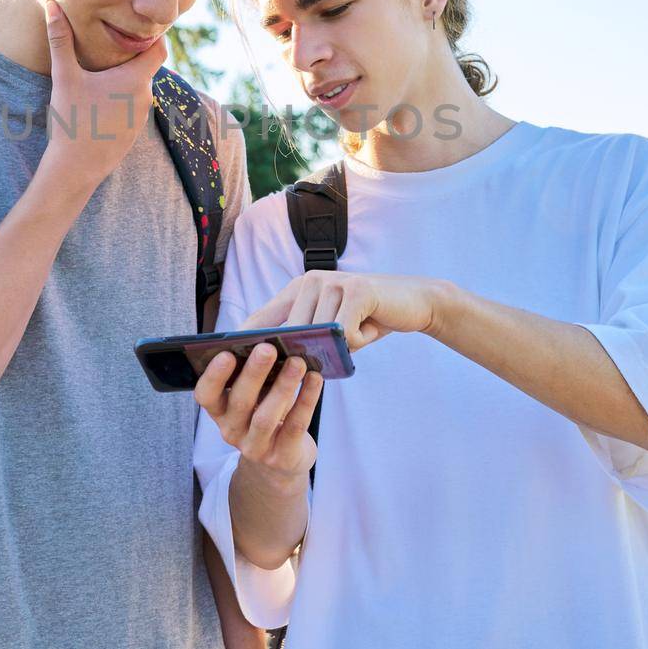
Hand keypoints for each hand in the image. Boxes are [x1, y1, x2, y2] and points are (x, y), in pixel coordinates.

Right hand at [39, 0, 166, 188]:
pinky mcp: (135, 131)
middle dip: (130, 56)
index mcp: (136, 79)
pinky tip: (100, 100)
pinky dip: (121, 98)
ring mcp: (143, 116)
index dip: (150, 35)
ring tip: (102, 72)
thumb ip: (61, 39)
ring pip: (139, 87)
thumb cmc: (72, 120)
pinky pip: (133, 106)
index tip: (133, 28)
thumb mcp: (65, 77)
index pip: (159, 47)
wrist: (76, 168)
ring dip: (124, 79)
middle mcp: (146, 96)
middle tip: (110, 45)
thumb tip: (52, 4)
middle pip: (146, 66)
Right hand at [194, 343, 322, 483]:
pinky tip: (315, 379)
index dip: (214, 376)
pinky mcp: (283, 457)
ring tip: (298, 362)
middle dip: (254, 373)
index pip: (206, 395)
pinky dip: (306, 401)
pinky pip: (294, 427)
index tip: (227, 353)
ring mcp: (256, 447)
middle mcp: (231, 430)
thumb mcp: (254, 392)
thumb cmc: (265, 411)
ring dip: (283, 387)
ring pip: (266, 417)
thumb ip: (253, 367)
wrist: (281, 459)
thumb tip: (266, 335)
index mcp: (219, 410)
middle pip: (240, 402)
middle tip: (268, 348)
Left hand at [241, 271, 443, 353]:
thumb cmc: (367, 319)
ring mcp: (333, 281)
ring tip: (358, 333)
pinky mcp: (357, 289)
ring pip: (319, 335)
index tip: (233, 364)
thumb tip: (275, 368)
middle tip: (325, 357)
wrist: (414, 301)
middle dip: (303, 353)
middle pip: (290, 332)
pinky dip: (358, 341)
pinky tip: (370, 327)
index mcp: (298, 289)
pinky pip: (345, 333)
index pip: (261, 317)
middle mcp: (311, 280)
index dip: (246, 341)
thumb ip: (305, 340)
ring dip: (340, 346)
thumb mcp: (331, 328)